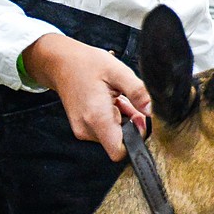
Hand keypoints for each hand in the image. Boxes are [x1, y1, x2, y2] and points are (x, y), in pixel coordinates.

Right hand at [22, 34, 150, 160]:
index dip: (136, 139)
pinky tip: (111, 101)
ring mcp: (83, 130)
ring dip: (123, 119)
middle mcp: (87, 129)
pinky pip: (105, 129)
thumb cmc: (87, 64)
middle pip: (120, 141)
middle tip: (128, 100)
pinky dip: (114, 117)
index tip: (140, 119)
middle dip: (131, 123)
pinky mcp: (82, 127)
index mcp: (97, 118)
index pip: (119, 151)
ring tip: (117, 97)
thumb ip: (138, 92)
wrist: (60, 63)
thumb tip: (153, 110)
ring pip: (114, 135)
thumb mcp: (118, 71)